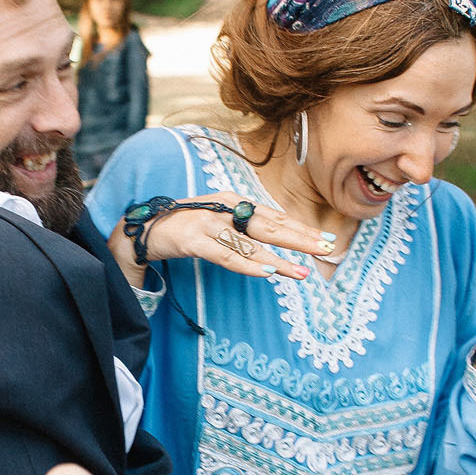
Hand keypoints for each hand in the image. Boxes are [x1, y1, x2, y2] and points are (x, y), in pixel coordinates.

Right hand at [111, 201, 326, 283]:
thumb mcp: (222, 221)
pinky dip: (247, 263)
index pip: (276, 216)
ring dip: (279, 258)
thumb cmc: (189, 225)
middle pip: (271, 225)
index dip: (302, 229)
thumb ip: (247, 227)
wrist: (148, 228)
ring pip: (251, 242)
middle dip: (301, 238)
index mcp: (237, 202)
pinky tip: (266, 270)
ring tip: (301, 272)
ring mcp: (211, 222)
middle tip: (327, 249)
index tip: (327, 240)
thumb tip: (281, 235)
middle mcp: (227, 208)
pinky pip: (226, 254)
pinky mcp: (194, 238)